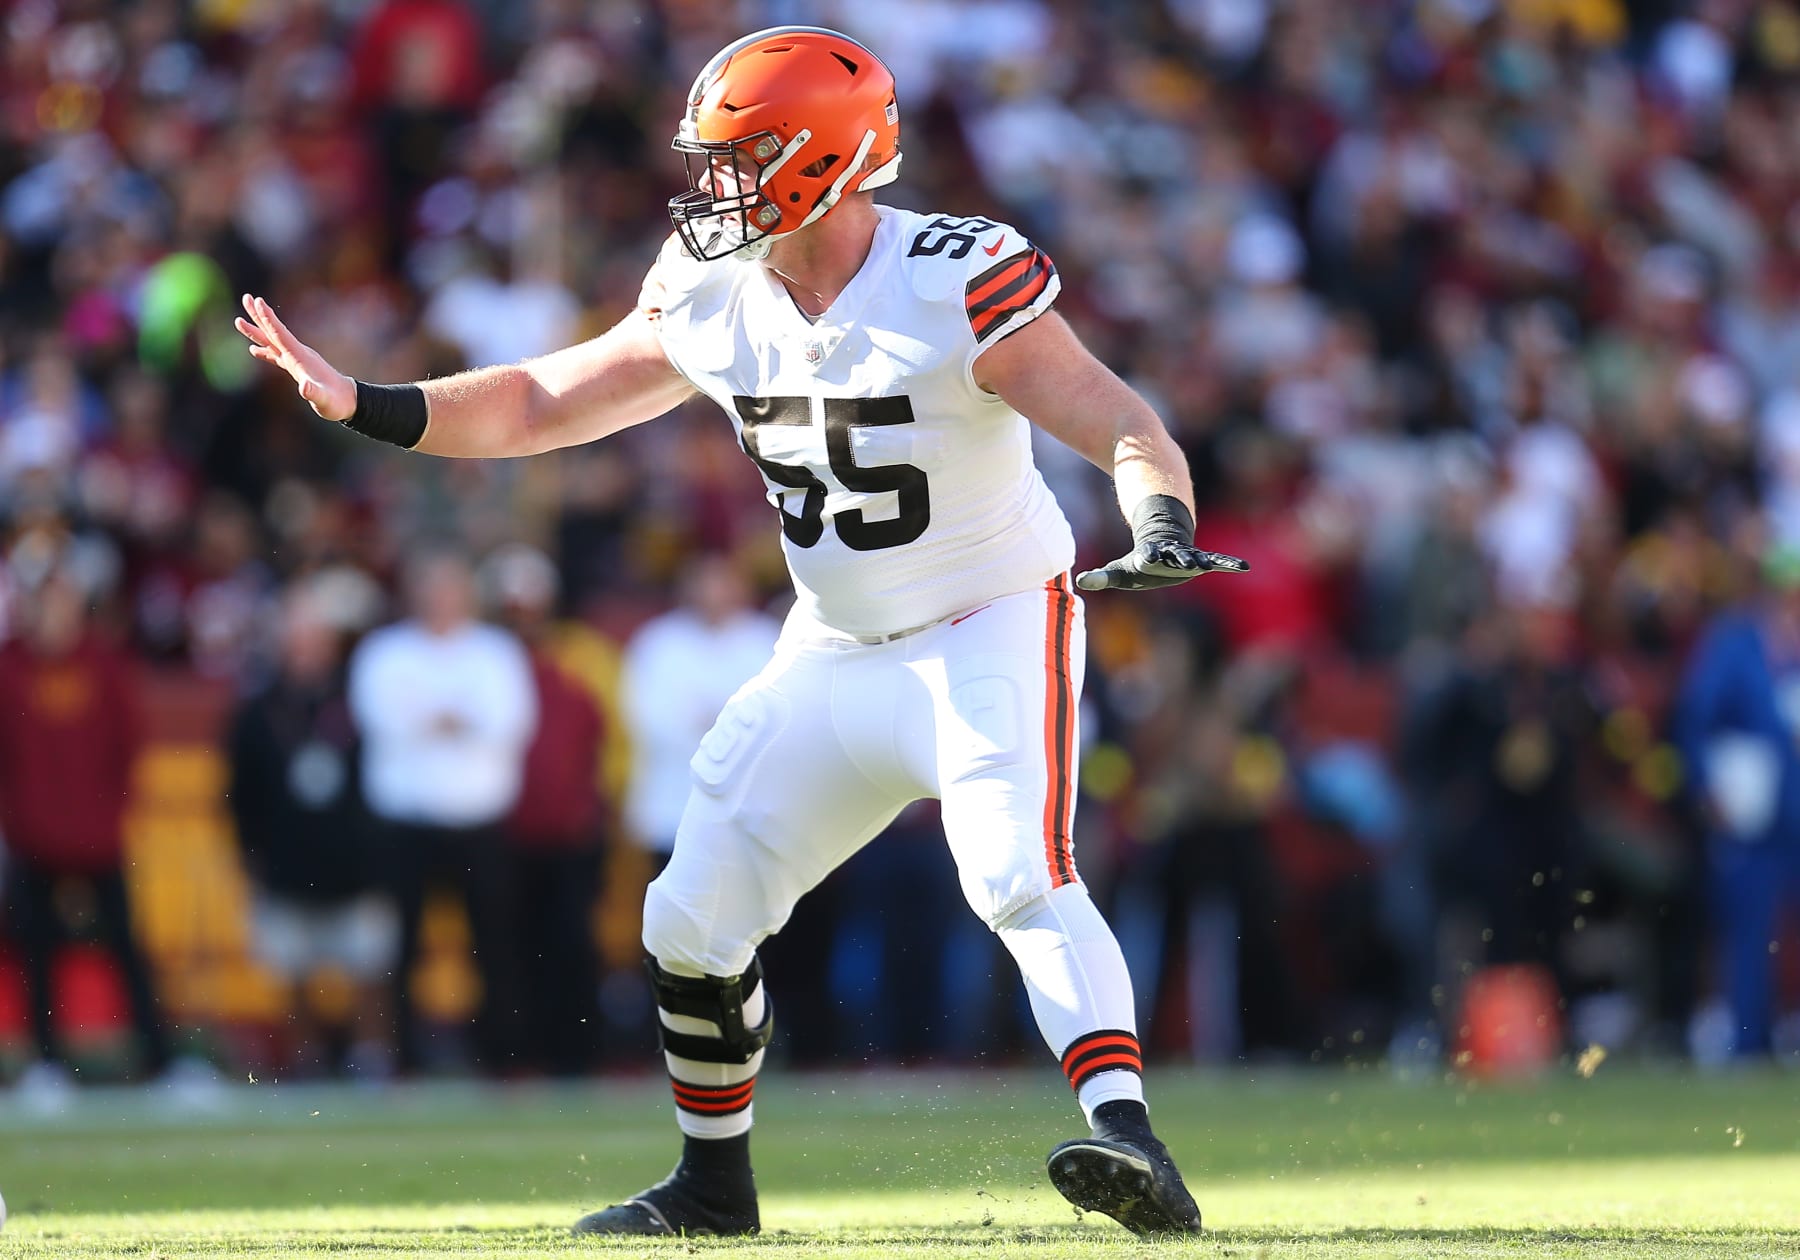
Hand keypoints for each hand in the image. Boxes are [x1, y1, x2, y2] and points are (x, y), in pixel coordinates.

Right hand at [234, 293, 356, 421]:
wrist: (349, 401)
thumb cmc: (336, 402)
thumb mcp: (324, 400)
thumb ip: (314, 393)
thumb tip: (304, 387)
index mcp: (300, 357)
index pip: (280, 334)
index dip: (268, 318)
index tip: (258, 301)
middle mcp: (297, 354)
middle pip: (274, 331)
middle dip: (258, 315)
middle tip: (246, 297)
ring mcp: (297, 360)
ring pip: (272, 341)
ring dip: (257, 331)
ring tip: (239, 321)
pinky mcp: (297, 368)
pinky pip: (277, 355)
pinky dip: (265, 351)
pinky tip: (254, 349)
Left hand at [1075, 539, 1249, 591]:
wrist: (1163, 541)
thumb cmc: (1139, 562)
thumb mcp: (1119, 571)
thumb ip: (1101, 577)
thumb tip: (1080, 582)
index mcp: (1150, 554)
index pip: (1148, 554)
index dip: (1147, 554)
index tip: (1146, 555)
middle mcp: (1171, 554)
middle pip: (1176, 555)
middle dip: (1181, 558)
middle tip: (1187, 561)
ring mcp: (1188, 555)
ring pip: (1198, 556)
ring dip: (1205, 560)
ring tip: (1216, 564)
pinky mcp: (1202, 560)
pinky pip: (1217, 562)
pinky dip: (1229, 564)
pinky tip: (1244, 567)